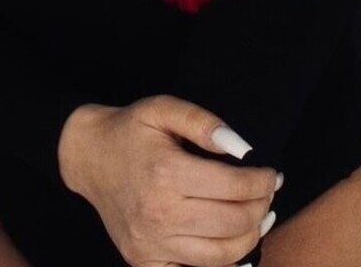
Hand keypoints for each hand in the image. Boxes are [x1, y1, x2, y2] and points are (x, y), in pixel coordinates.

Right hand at [58, 95, 279, 266]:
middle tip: (267, 192)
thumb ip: (203, 122)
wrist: (88, 156)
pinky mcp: (145, 261)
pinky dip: (224, 266)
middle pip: (233, 223)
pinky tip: (236, 247)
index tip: (272, 174)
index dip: (263, 181)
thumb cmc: (130, 130)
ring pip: (221, 255)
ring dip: (250, 235)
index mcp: (166, 173)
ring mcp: (151, 244)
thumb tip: (242, 148)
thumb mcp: (162, 108)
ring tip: (258, 215)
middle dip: (262, 207)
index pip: (235, 187)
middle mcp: (158, 214)